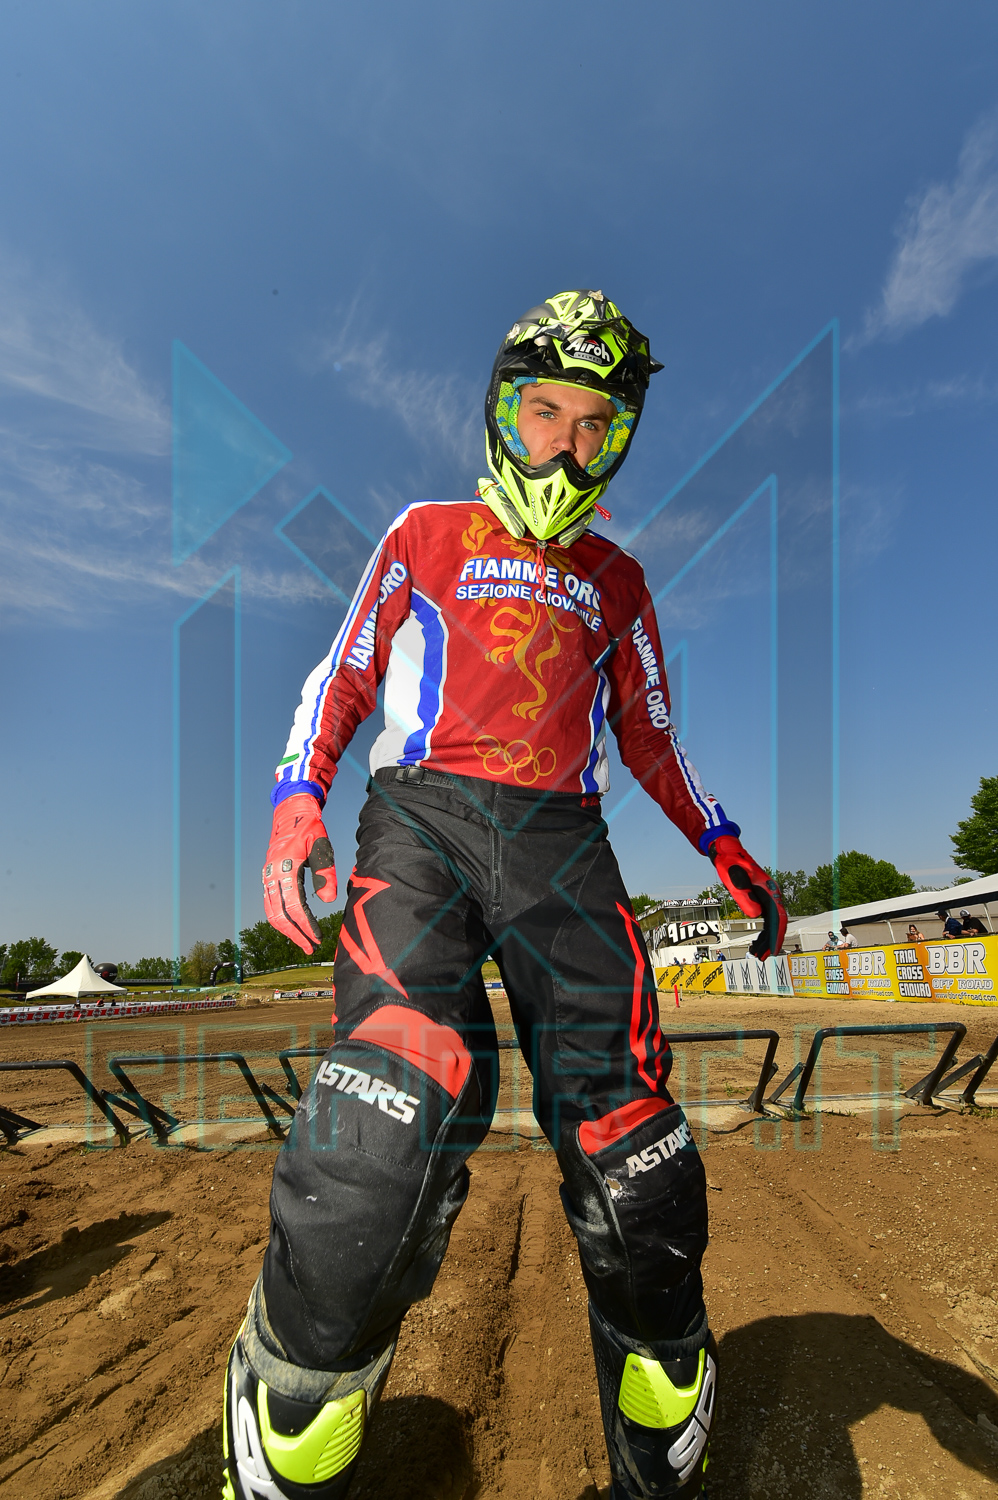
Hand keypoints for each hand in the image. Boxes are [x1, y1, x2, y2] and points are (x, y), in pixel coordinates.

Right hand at [262, 794, 336, 953]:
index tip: (317, 938)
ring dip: (286, 930)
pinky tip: (294, 926)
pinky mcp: (268, 877)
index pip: (294, 905)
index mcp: (285, 867)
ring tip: (303, 942)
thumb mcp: (322, 846)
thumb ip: (325, 873)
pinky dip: (280, 919)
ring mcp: (267, 876)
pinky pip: (270, 904)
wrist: (291, 812)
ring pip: (271, 912)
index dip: (305, 925)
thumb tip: (329, 901)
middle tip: (310, 948)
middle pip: (279, 914)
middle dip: (295, 934)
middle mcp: (272, 874)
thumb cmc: (310, 828)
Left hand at [708, 835, 786, 959]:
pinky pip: (767, 918)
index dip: (776, 936)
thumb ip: (744, 896)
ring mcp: (767, 895)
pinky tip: (756, 942)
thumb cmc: (729, 862)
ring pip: (772, 922)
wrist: (727, 849)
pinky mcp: (761, 897)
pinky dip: (763, 932)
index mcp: (768, 889)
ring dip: (766, 939)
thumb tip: (755, 916)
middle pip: (778, 922)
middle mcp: (772, 893)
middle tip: (762, 958)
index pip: (778, 917)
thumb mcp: (733, 879)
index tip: (772, 950)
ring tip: (757, 954)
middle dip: (771, 942)